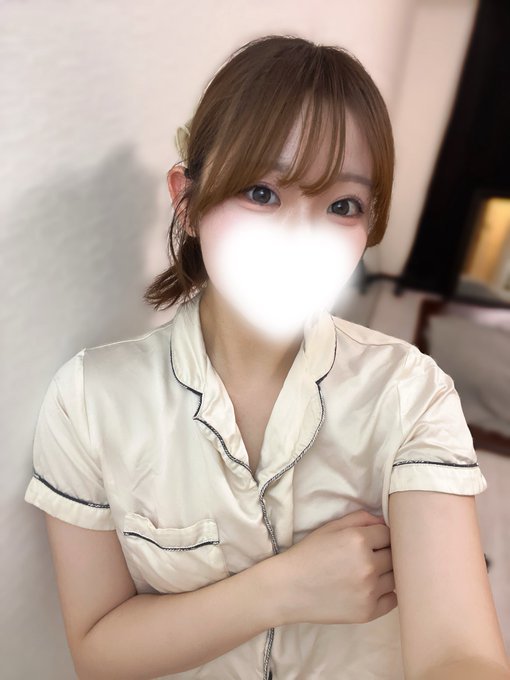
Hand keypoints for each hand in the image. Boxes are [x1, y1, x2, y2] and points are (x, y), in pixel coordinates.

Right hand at [273, 510, 396, 625]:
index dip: (380, 536)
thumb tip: (384, 521)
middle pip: (394, 555)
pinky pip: (393, 599)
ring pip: (395, 577)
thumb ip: (359, 518)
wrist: (288, 589)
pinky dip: (386, 593)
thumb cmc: (308, 554)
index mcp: (358, 540)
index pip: (388, 534)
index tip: (371, 541)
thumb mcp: (330, 528)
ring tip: (368, 573)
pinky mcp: (368, 612)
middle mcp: (368, 565)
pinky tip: (371, 589)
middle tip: (370, 556)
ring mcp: (370, 591)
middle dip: (385, 553)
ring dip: (386, 573)